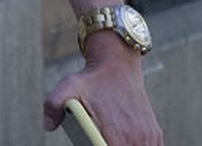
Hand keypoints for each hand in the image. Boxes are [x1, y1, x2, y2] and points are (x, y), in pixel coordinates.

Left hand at [43, 38, 162, 145]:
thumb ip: (53, 105)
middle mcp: (135, 137)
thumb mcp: (68, 86)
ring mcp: (147, 136)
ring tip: (111, 139)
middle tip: (99, 139)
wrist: (119, 63)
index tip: (96, 144)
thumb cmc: (91, 79)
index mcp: (115, 134)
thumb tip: (47, 126)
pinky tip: (125, 142)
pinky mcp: (154, 133)